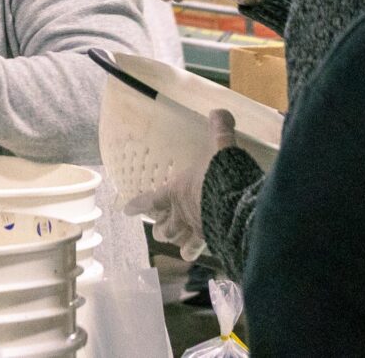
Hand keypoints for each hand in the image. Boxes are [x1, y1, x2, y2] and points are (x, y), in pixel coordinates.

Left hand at [126, 111, 239, 260]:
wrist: (238, 205)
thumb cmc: (222, 175)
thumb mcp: (221, 147)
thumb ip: (220, 130)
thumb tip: (220, 111)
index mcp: (176, 191)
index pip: (151, 200)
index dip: (137, 205)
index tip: (125, 210)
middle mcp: (182, 214)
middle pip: (163, 227)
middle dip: (161, 228)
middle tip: (160, 229)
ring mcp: (195, 230)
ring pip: (178, 241)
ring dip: (177, 241)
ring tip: (180, 246)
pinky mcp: (212, 241)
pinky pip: (201, 250)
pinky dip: (200, 252)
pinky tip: (204, 253)